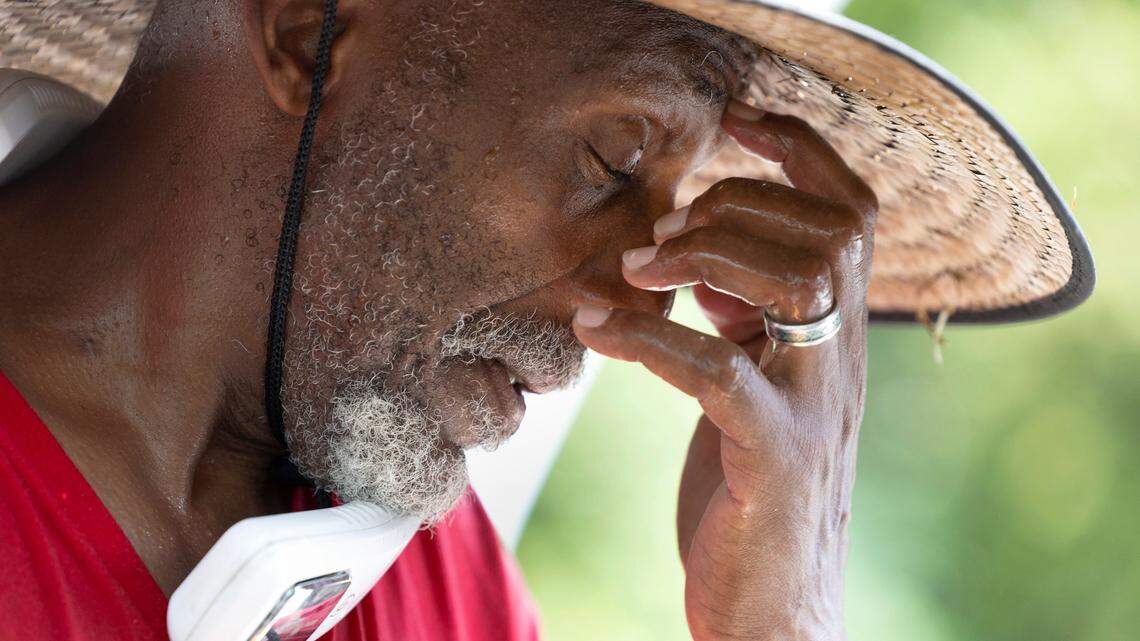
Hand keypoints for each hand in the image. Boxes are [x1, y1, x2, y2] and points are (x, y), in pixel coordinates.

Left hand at [572, 101, 877, 640]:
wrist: (778, 612)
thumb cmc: (756, 494)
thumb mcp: (757, 389)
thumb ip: (747, 323)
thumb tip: (702, 262)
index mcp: (837, 338)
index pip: (852, 213)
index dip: (800, 151)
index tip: (737, 121)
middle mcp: (841, 362)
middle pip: (824, 232)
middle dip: (731, 207)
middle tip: (652, 241)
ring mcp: (814, 407)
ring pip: (793, 282)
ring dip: (700, 256)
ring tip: (630, 273)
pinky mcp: (772, 456)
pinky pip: (716, 369)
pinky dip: (648, 336)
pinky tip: (593, 330)